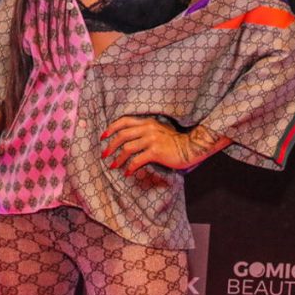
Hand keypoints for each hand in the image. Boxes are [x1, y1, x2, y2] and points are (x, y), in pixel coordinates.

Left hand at [100, 117, 227, 175]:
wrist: (190, 147)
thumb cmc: (174, 141)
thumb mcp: (159, 130)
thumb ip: (145, 131)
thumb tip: (128, 139)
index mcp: (147, 122)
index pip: (124, 121)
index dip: (111, 128)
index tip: (103, 136)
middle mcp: (148, 128)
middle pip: (122, 135)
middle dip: (110, 145)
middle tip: (104, 154)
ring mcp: (152, 139)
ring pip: (127, 148)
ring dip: (118, 158)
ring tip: (113, 166)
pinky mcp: (156, 151)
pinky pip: (137, 160)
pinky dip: (130, 167)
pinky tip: (127, 172)